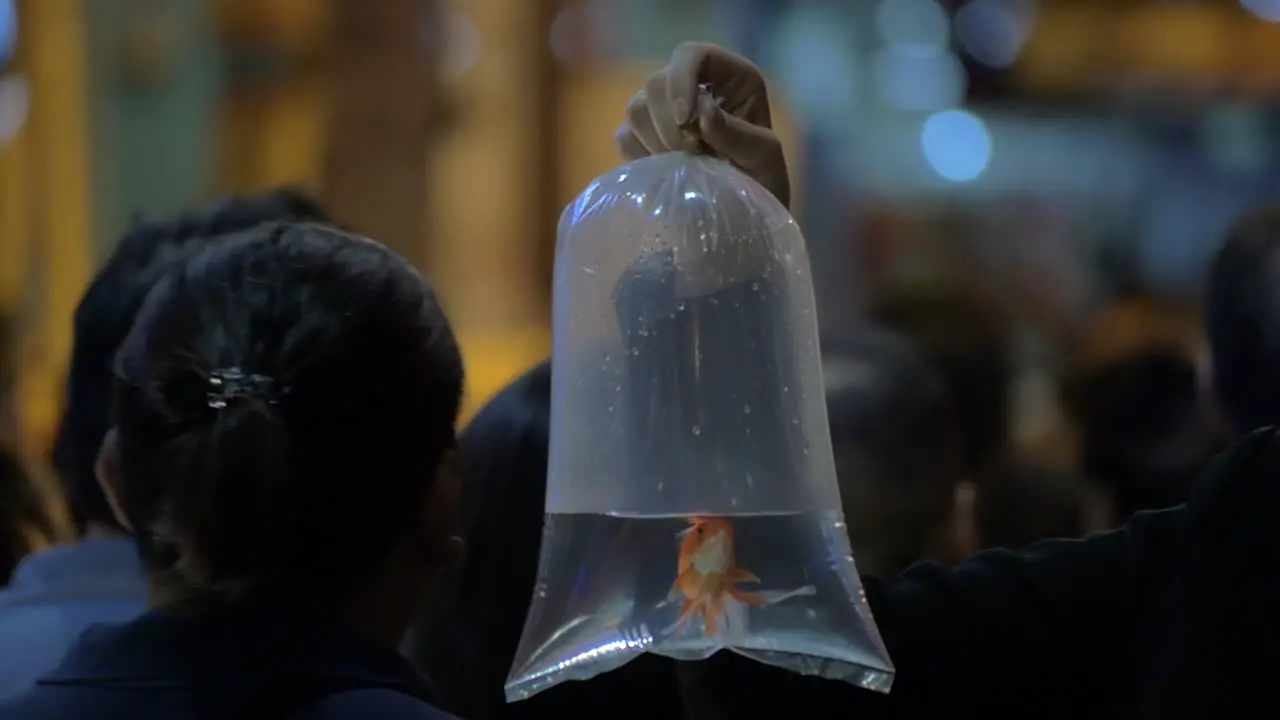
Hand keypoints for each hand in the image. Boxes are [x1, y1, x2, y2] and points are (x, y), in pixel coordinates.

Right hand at [615, 42, 790, 209]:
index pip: (692, 54)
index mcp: (730, 78)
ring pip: (636, 108)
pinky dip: (640, 156)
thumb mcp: (764, 160)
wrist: (746, 220)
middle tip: (689, 155)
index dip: (681, 79)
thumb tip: (702, 114)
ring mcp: (665, 112)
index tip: (684, 119)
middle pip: (656, 82)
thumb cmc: (764, 183)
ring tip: (682, 165)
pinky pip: (624, 136)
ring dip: (655, 141)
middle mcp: (694, 87)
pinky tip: (666, 171)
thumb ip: (738, 135)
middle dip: (667, 123)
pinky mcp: (644, 139)